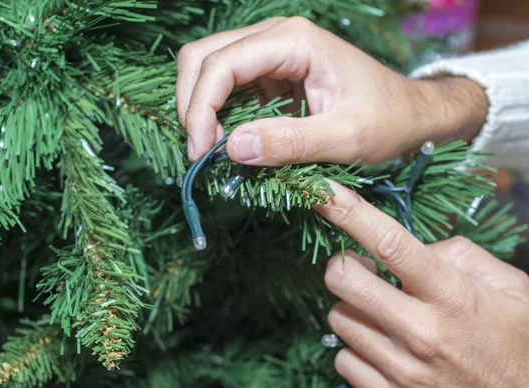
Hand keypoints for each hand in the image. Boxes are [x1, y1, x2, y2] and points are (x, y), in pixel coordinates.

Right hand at [176, 16, 487, 164]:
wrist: (411, 113)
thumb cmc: (389, 120)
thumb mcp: (346, 138)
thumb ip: (290, 142)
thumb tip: (232, 148)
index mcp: (294, 41)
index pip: (222, 63)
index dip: (201, 108)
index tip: (202, 153)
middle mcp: (275, 37)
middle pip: (202, 57)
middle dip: (191, 105)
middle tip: (202, 153)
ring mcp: (270, 54)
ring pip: (207, 70)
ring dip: (200, 110)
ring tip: (213, 152)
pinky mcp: (269, 75)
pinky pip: (227, 89)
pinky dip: (217, 115)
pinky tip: (228, 143)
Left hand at [316, 181, 528, 387]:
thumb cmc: (517, 344)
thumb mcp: (511, 289)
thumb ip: (460, 255)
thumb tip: (417, 248)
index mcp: (451, 295)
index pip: (389, 243)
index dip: (350, 212)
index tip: (324, 192)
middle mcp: (420, 332)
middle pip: (342, 280)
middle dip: (342, 266)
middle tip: (361, 268)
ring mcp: (402, 369)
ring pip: (339, 319)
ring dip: (354, 310)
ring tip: (384, 314)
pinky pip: (343, 359)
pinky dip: (356, 349)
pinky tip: (383, 347)